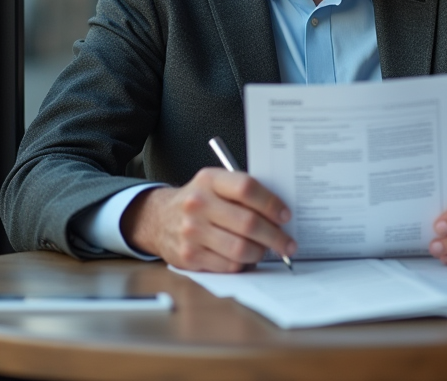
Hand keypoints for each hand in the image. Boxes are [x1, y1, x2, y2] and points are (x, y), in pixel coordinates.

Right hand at [121, 168, 295, 271]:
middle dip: (276, 236)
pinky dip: (242, 264)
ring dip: (260, 252)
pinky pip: (228, 265)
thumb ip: (243, 193)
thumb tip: (280, 213)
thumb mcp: (215, 185)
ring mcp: (192, 231)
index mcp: (209, 180)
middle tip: (288, 243)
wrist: (159, 218)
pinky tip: (244, 258)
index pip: (247, 188)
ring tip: (265, 250)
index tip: (285, 215)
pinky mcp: (189, 256)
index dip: (271, 203)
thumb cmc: (199, 201)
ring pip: (241, 249)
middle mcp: (198, 204)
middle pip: (248, 223)